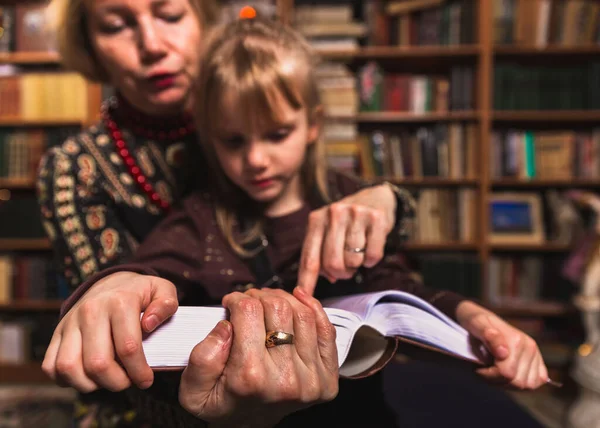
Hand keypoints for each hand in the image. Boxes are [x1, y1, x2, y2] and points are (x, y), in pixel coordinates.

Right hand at [42, 271, 177, 392]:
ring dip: (91, 385)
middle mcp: (91, 311)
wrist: (111, 282)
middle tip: (128, 381)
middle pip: (98, 363)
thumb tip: (149, 324)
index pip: (128, 348)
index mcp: (120, 301)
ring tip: (108, 381)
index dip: (139, 371)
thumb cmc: (141, 293)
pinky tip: (88, 377)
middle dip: (117, 382)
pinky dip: (67, 380)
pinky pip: (51, 366)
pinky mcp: (57, 333)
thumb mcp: (163, 291)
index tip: (146, 380)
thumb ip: (166, 304)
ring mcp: (70, 322)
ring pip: (70, 367)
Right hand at [178, 287, 338, 427]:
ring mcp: (311, 379)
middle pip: (278, 308)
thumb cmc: (222, 404)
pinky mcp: (326, 379)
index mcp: (250, 377)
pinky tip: (299, 298)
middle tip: (249, 301)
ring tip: (268, 302)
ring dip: (284, 299)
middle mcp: (285, 378)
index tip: (231, 302)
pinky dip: (314, 308)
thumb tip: (226, 325)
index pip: (249, 312)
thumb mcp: (193, 390)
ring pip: (302, 314)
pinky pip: (327, 331)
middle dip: (259, 296)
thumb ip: (202, 357)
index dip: (237, 299)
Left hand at [297, 184, 395, 294]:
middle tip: (346, 266)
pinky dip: (371, 260)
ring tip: (358, 251)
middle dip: (340, 273)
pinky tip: (370, 247)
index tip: (303, 297)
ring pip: (353, 261)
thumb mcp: (327, 232)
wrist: (375, 197)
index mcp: (316, 219)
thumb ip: (321, 255)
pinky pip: (372, 256)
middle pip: (332, 264)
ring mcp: (355, 214)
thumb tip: (329, 279)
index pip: (309, 258)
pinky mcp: (376, 218)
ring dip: (356, 265)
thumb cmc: (346, 222)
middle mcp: (334, 214)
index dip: (306, 281)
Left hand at [456, 301, 548, 389]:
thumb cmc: (475, 322)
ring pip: (526, 386)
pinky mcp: (538, 362)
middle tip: (485, 370)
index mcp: (517, 340)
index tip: (478, 367)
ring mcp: (536, 355)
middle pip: (517, 382)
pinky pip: (535, 383)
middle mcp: (530, 347)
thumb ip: (488, 336)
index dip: (488, 375)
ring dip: (507, 383)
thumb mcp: (475, 324)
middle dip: (497, 380)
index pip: (506, 373)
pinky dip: (521, 383)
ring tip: (495, 371)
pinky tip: (508, 374)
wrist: (479, 317)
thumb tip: (503, 353)